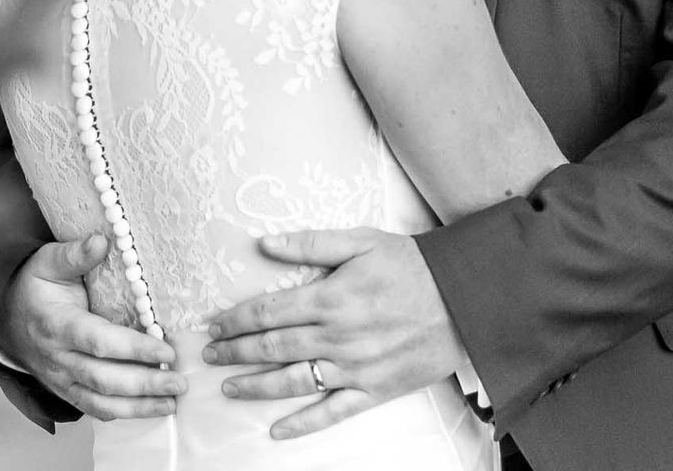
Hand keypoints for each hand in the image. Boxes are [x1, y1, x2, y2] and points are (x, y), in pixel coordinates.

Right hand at [0, 234, 185, 419]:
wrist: (6, 320)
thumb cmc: (33, 288)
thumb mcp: (47, 263)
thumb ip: (74, 254)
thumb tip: (102, 240)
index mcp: (56, 325)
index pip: (99, 342)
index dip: (134, 349)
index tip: (166, 349)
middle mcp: (59, 358)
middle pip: (105, 379)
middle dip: (145, 384)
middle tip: (179, 381)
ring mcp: (61, 380)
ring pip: (101, 402)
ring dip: (139, 407)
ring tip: (172, 401)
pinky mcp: (66, 392)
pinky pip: (94, 409)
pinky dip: (122, 414)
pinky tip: (149, 409)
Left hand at [205, 228, 462, 438]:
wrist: (463, 297)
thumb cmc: (411, 265)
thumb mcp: (360, 241)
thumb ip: (310, 244)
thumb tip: (263, 242)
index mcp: (330, 298)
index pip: (268, 312)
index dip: (235, 320)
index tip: (213, 324)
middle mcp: (337, 337)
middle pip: (273, 348)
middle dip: (235, 352)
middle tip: (209, 356)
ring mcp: (355, 368)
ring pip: (294, 382)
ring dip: (256, 387)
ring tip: (228, 388)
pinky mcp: (375, 390)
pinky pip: (333, 412)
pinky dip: (303, 424)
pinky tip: (277, 431)